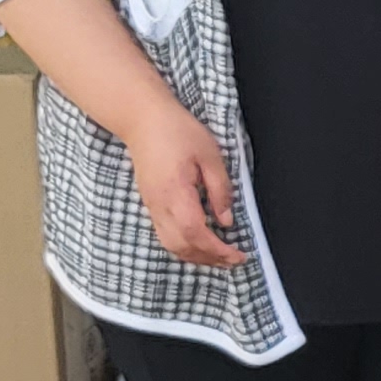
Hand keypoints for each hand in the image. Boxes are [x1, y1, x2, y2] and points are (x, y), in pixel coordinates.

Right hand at [125, 109, 247, 267]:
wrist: (142, 120)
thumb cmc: (178, 131)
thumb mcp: (210, 155)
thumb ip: (220, 190)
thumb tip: (226, 221)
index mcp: (175, 192)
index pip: (196, 233)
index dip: (217, 250)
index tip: (238, 256)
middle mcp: (159, 205)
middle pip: (182, 246)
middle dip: (210, 259)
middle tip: (234, 261)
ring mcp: (152, 206)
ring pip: (171, 245)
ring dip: (196, 257)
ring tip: (220, 257)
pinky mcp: (150, 204)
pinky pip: (165, 235)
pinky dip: (185, 247)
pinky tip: (201, 244)